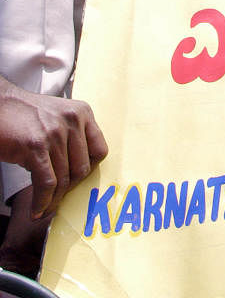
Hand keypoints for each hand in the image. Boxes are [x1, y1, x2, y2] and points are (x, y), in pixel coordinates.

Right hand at [0, 81, 107, 218]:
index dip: (88, 172)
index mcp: (82, 112)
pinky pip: (47, 183)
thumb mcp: (58, 118)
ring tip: (43, 209)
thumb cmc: (25, 116)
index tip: (75, 184)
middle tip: (55, 200)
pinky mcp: (36, 146)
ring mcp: (55, 132)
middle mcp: (72, 120)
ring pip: (64, 179)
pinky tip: (35, 209)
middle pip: (82, 169)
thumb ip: (72, 137)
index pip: (99, 150)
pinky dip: (42, 201)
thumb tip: (79, 175)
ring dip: (53, 201)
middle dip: (69, 190)